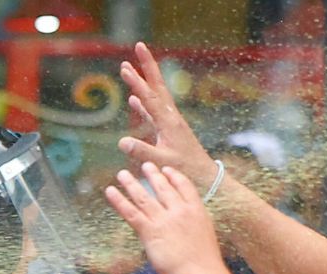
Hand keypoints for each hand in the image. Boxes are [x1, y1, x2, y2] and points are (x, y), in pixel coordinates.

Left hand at [106, 163, 223, 273]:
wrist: (201, 273)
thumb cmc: (205, 262)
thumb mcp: (203, 237)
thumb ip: (191, 228)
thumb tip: (182, 231)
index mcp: (196, 210)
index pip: (185, 186)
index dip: (175, 176)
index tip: (168, 169)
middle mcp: (179, 211)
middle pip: (163, 188)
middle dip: (153, 175)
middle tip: (145, 164)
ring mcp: (164, 220)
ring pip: (144, 197)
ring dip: (131, 183)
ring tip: (122, 174)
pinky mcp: (150, 232)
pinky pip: (131, 212)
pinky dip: (119, 201)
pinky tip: (110, 191)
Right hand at [117, 42, 219, 191]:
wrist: (204, 175)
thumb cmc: (185, 169)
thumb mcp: (162, 161)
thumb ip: (142, 151)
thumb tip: (122, 141)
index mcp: (168, 122)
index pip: (149, 97)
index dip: (137, 82)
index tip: (125, 67)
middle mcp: (170, 117)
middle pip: (156, 85)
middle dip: (147, 65)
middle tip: (139, 45)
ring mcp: (169, 121)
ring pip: (155, 95)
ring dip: (144, 80)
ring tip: (131, 68)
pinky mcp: (168, 129)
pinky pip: (152, 111)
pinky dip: (143, 102)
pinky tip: (133, 100)